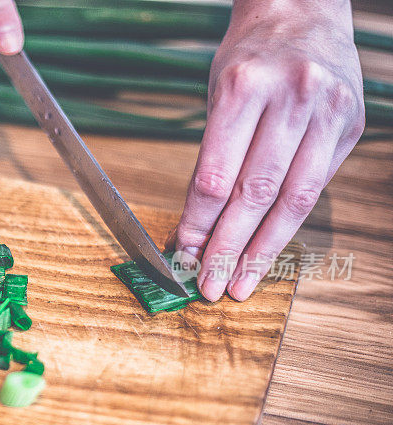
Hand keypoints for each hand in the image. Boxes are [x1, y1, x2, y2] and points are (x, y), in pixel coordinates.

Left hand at [168, 0, 364, 301]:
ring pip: (292, 200)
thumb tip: (199, 227)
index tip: (183, 254)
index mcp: (245, 87)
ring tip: (240, 284)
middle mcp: (292, 98)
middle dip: (228, 248)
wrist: (303, 11)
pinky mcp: (351, 124)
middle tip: (209, 287)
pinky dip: (288, 223)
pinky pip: (315, 187)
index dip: (198, 223)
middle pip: (255, 194)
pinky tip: (268, 249)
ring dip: (262, 250)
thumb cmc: (249, 57)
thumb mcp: (218, 93)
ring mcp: (328, 111)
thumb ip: (214, 155)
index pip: (216, 176)